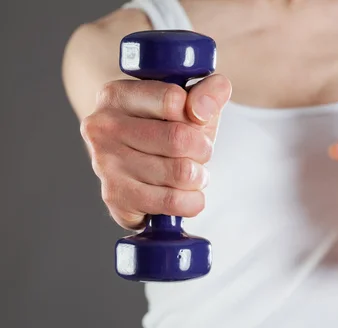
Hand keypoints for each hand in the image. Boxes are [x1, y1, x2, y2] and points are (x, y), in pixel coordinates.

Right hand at [80, 74, 231, 229]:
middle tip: (199, 153)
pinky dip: (191, 201)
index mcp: (117, 95)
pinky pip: (172, 202)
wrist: (146, 172)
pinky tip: (184, 194)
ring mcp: (105, 165)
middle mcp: (103, 128)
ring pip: (180, 172)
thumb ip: (210, 91)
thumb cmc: (169, 130)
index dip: (197, 115)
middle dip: (202, 149)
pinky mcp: (116, 198)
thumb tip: (201, 111)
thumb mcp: (193, 103)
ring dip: (199, 177)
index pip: (173, 100)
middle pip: (178, 139)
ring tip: (191, 173)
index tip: (195, 122)